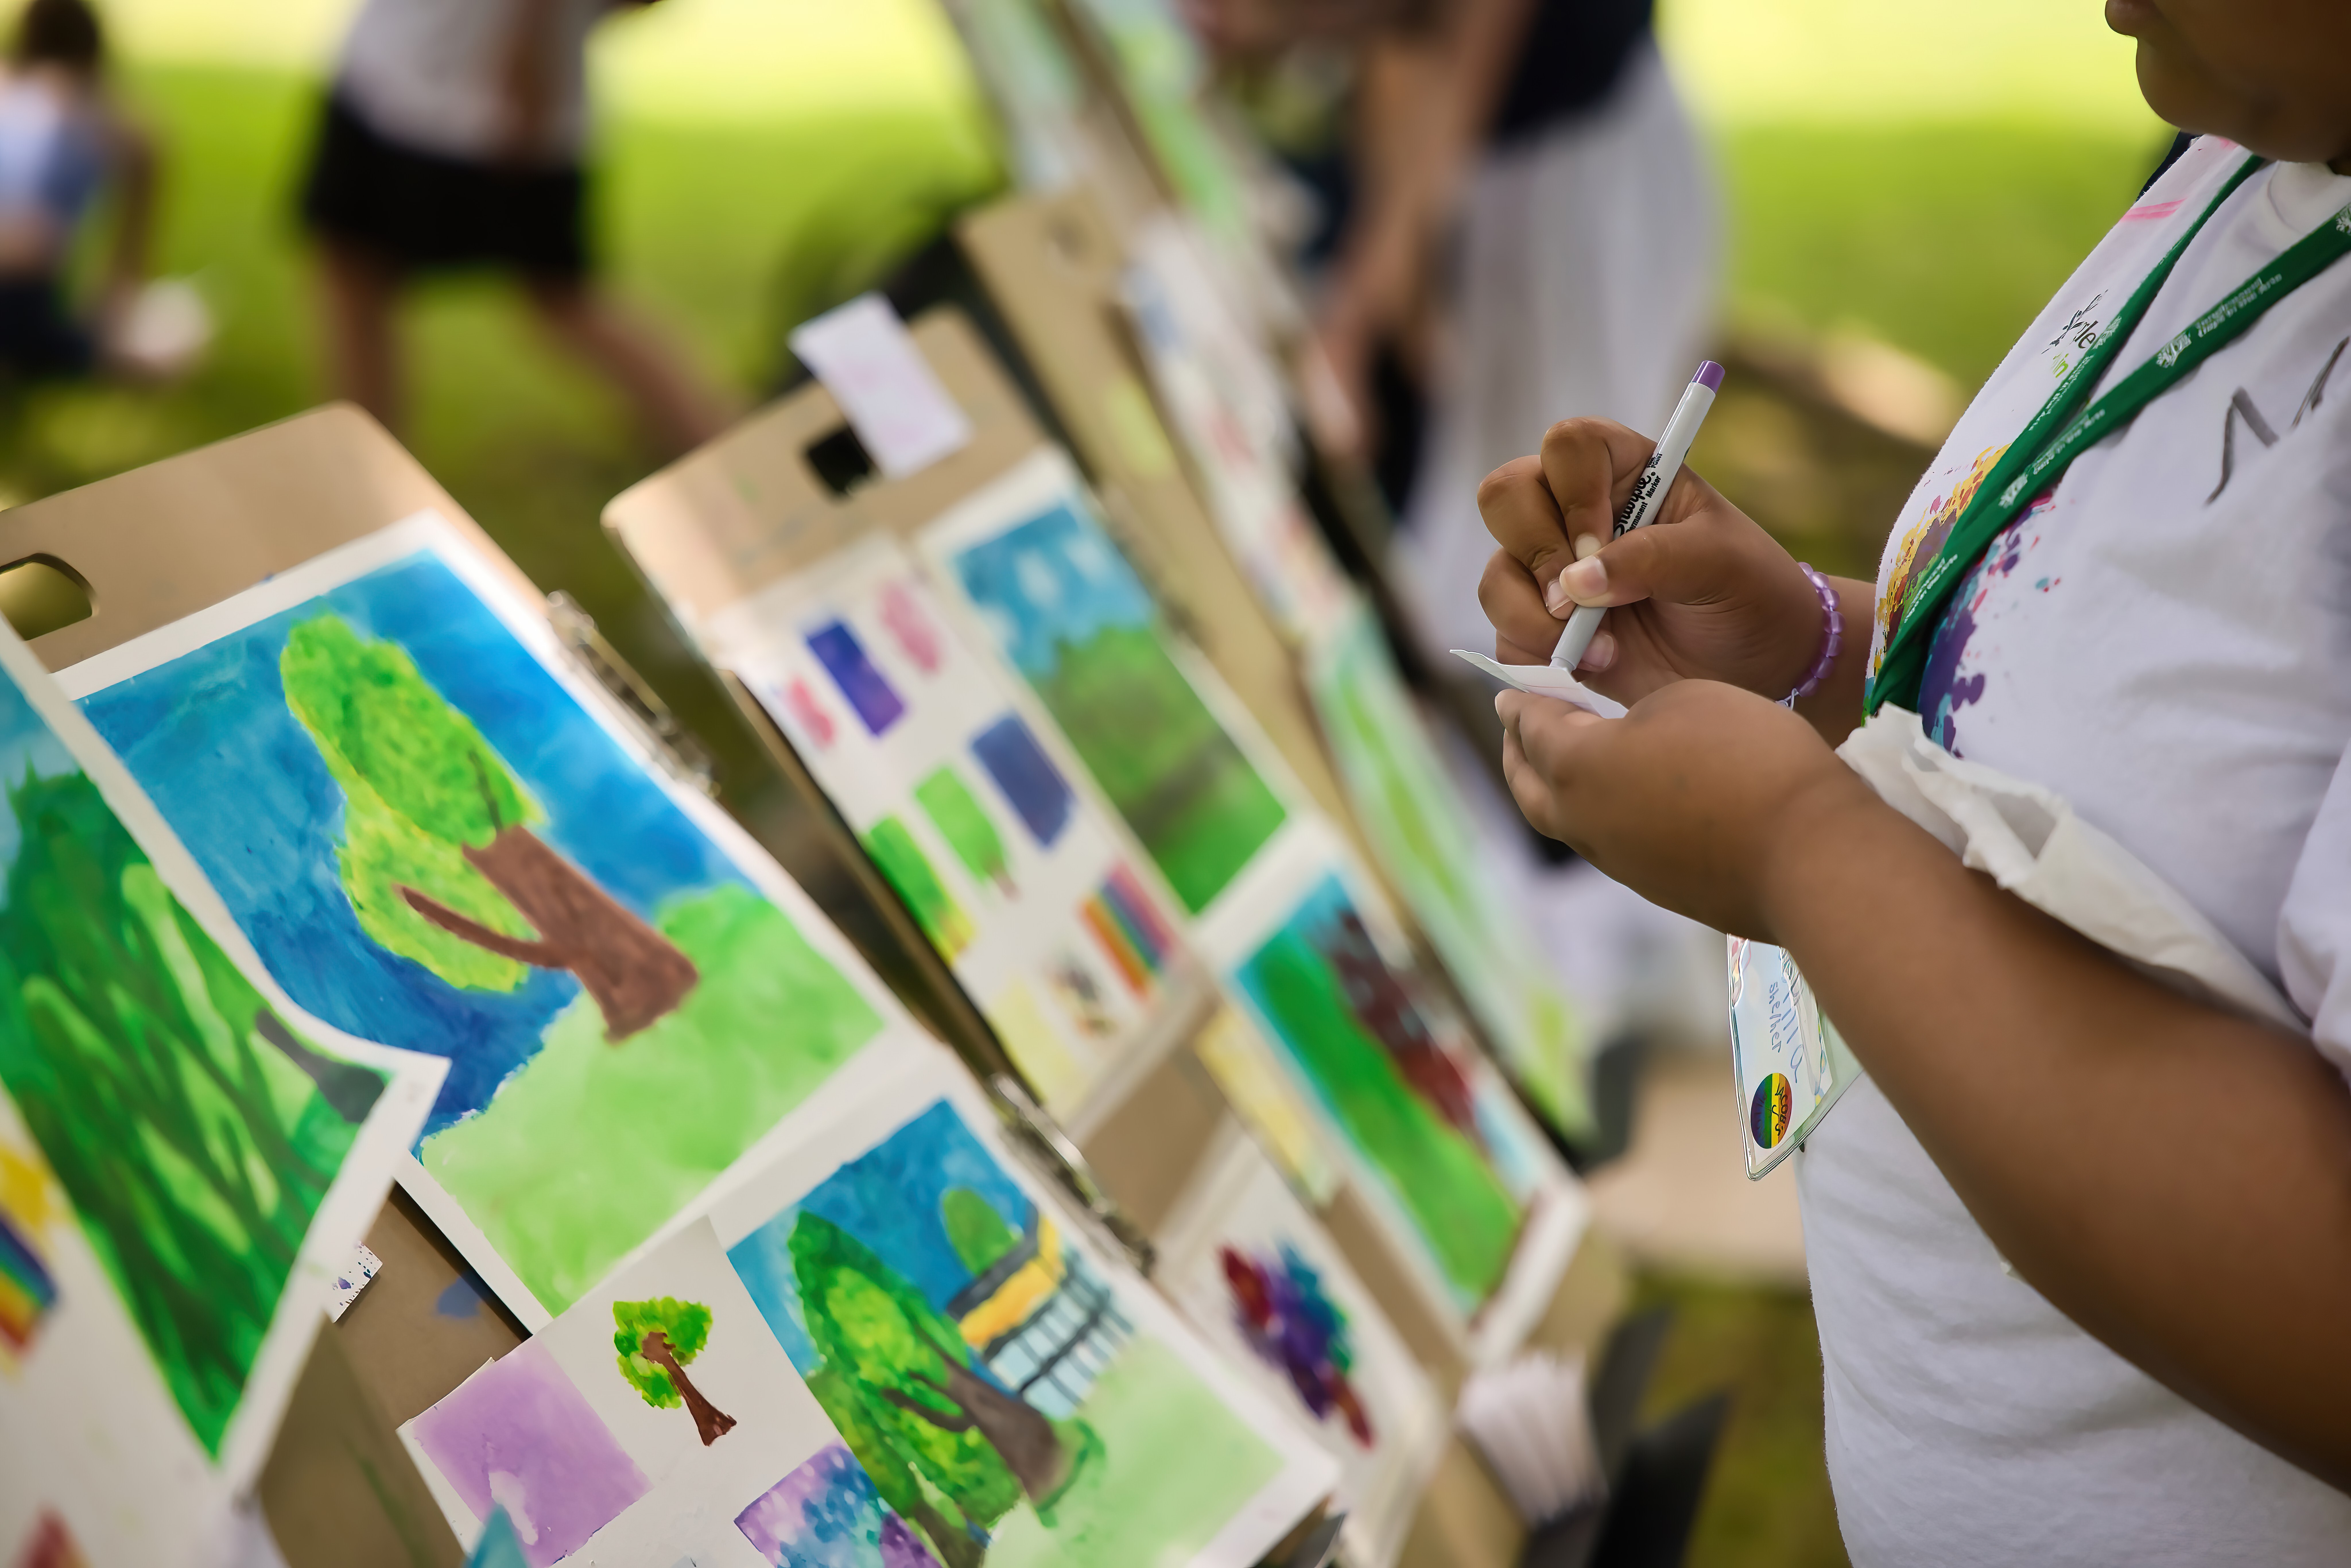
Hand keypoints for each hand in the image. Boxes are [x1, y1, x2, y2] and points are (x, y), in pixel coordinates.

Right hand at [1476, 417, 1827, 705]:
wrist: (1757, 667)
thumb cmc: (1748, 594)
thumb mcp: (1719, 562)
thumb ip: (1652, 558)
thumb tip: (1574, 583)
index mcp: (1626, 472)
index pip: (1569, 445)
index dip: (1574, 491)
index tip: (1601, 543)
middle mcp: (1576, 512)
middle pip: (1506, 496)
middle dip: (1536, 551)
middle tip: (1579, 600)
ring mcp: (1552, 570)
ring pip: (1496, 571)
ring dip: (1536, 616)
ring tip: (1600, 649)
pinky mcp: (1543, 624)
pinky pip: (1504, 632)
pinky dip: (1538, 653)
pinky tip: (1594, 666)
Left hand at [1496, 680, 1874, 938]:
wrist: (1808, 853)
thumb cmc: (1748, 757)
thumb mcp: (1685, 700)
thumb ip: (1633, 713)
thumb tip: (1619, 743)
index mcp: (1576, 766)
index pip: (1532, 726)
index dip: (1522, 703)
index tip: (1511, 692)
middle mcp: (1584, 820)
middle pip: (1529, 785)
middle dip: (1518, 752)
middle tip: (1517, 728)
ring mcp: (1619, 862)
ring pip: (1564, 821)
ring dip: (1554, 790)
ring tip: (1564, 765)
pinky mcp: (1656, 887)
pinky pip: (1608, 845)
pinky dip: (1598, 817)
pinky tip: (1623, 801)